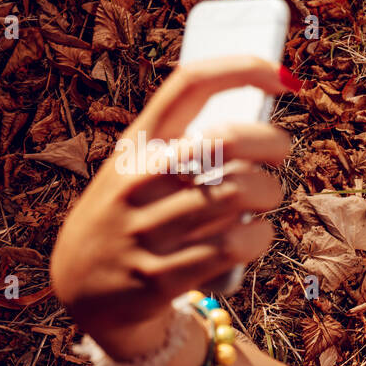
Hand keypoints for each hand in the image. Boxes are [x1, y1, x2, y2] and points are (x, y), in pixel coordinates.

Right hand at [50, 56, 296, 352]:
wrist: (80, 296)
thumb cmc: (132, 223)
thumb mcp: (137, 174)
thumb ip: (186, 151)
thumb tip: (262, 129)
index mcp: (135, 146)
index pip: (190, 85)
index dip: (245, 69)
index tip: (285, 78)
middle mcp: (137, 181)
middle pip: (228, 138)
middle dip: (274, 142)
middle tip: (279, 158)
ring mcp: (145, 229)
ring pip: (240, 194)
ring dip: (269, 195)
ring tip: (263, 204)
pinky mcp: (159, 276)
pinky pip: (234, 245)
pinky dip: (259, 238)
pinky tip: (254, 237)